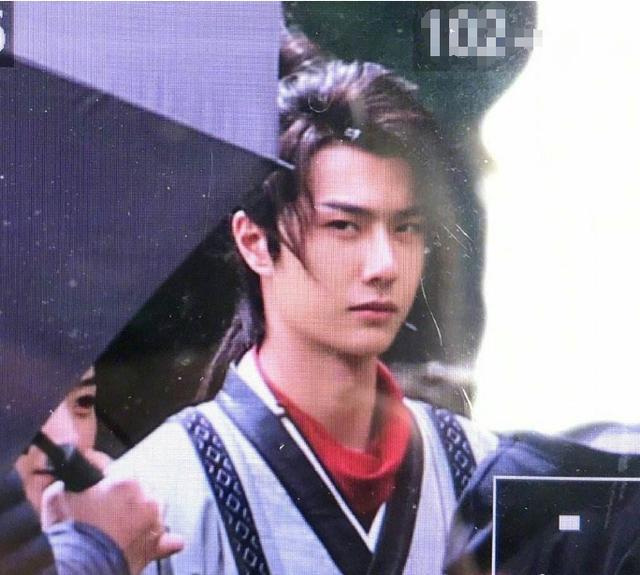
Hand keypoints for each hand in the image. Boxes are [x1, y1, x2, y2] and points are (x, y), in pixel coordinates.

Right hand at [41, 478, 183, 574]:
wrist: (78, 568)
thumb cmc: (69, 534)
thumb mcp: (57, 499)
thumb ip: (64, 485)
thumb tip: (64, 481)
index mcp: (125, 481)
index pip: (119, 470)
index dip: (106, 479)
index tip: (99, 487)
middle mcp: (146, 498)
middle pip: (141, 488)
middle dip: (127, 495)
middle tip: (109, 509)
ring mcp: (154, 522)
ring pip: (155, 509)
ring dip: (145, 513)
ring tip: (126, 524)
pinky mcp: (155, 545)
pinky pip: (169, 541)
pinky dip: (168, 541)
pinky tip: (169, 542)